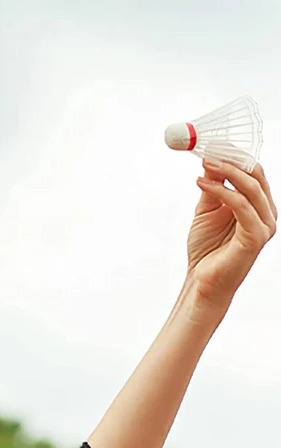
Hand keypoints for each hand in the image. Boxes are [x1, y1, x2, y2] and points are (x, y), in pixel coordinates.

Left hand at [187, 159, 276, 309]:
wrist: (202, 282)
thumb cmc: (206, 250)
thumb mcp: (206, 212)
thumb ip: (212, 188)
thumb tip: (211, 160)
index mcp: (258, 205)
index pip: (253, 172)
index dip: (235, 156)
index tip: (213, 144)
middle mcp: (266, 213)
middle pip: (256, 175)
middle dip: (233, 160)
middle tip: (209, 149)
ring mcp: (264, 225)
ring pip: (251, 188)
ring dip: (227, 172)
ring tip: (205, 163)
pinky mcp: (256, 237)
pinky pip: (241, 206)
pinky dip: (222, 192)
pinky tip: (203, 183)